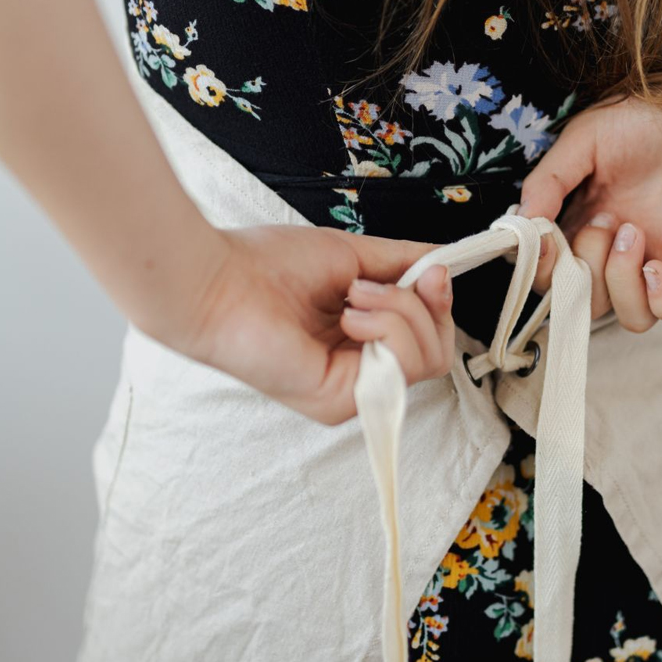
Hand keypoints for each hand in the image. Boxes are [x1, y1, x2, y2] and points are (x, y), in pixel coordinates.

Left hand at [172, 223, 453, 424]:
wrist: (218, 280)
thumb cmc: (267, 266)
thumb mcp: (352, 258)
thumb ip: (401, 263)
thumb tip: (443, 262)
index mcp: (359, 340)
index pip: (427, 338)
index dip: (439, 304)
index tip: (433, 270)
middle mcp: (358, 370)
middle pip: (436, 353)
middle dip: (423, 307)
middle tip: (378, 283)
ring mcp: (352, 392)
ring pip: (425, 360)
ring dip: (400, 313)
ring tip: (352, 297)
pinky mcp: (341, 404)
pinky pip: (400, 371)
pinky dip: (385, 329)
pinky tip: (346, 315)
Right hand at [520, 92, 661, 330]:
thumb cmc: (648, 117)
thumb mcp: (583, 141)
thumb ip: (547, 181)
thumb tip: (523, 223)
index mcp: (588, 230)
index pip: (555, 281)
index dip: (544, 273)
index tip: (546, 240)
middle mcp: (623, 255)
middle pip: (588, 305)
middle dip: (585, 271)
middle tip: (604, 221)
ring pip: (632, 319)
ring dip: (621, 283)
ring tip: (632, 233)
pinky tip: (656, 265)